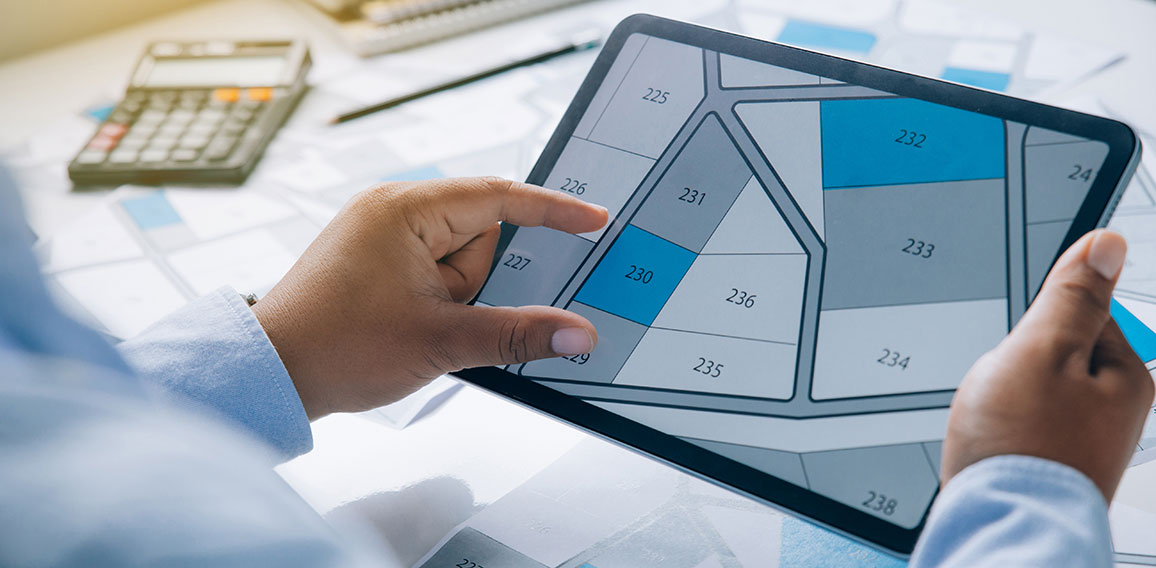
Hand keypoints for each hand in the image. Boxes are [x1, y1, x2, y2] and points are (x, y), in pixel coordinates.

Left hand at [252, 177, 608, 419]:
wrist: (272, 372)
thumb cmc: (334, 346)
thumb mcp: (441, 340)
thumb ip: (517, 333)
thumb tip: (576, 333)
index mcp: (405, 209)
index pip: (500, 196)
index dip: (553, 210)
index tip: (594, 219)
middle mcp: (392, 211)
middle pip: (479, 236)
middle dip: (475, 284)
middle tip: (446, 317)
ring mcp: (382, 235)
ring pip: (457, 261)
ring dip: (454, 299)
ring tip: (415, 328)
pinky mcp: (377, 260)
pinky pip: (433, 272)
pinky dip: (439, 301)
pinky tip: (415, 328)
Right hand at [941, 230, 1151, 500]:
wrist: (998, 522)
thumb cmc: (1022, 446)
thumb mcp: (1042, 349)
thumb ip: (1072, 296)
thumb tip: (1109, 243)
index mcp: (1127, 377)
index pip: (1080, 314)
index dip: (1036, 323)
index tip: (1021, 343)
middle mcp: (1114, 412)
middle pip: (1052, 353)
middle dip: (1015, 362)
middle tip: (1002, 385)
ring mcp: (1083, 441)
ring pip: (1029, 389)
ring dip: (1002, 396)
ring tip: (993, 418)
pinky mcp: (1051, 464)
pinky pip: (1018, 423)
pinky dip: (999, 426)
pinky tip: (990, 439)